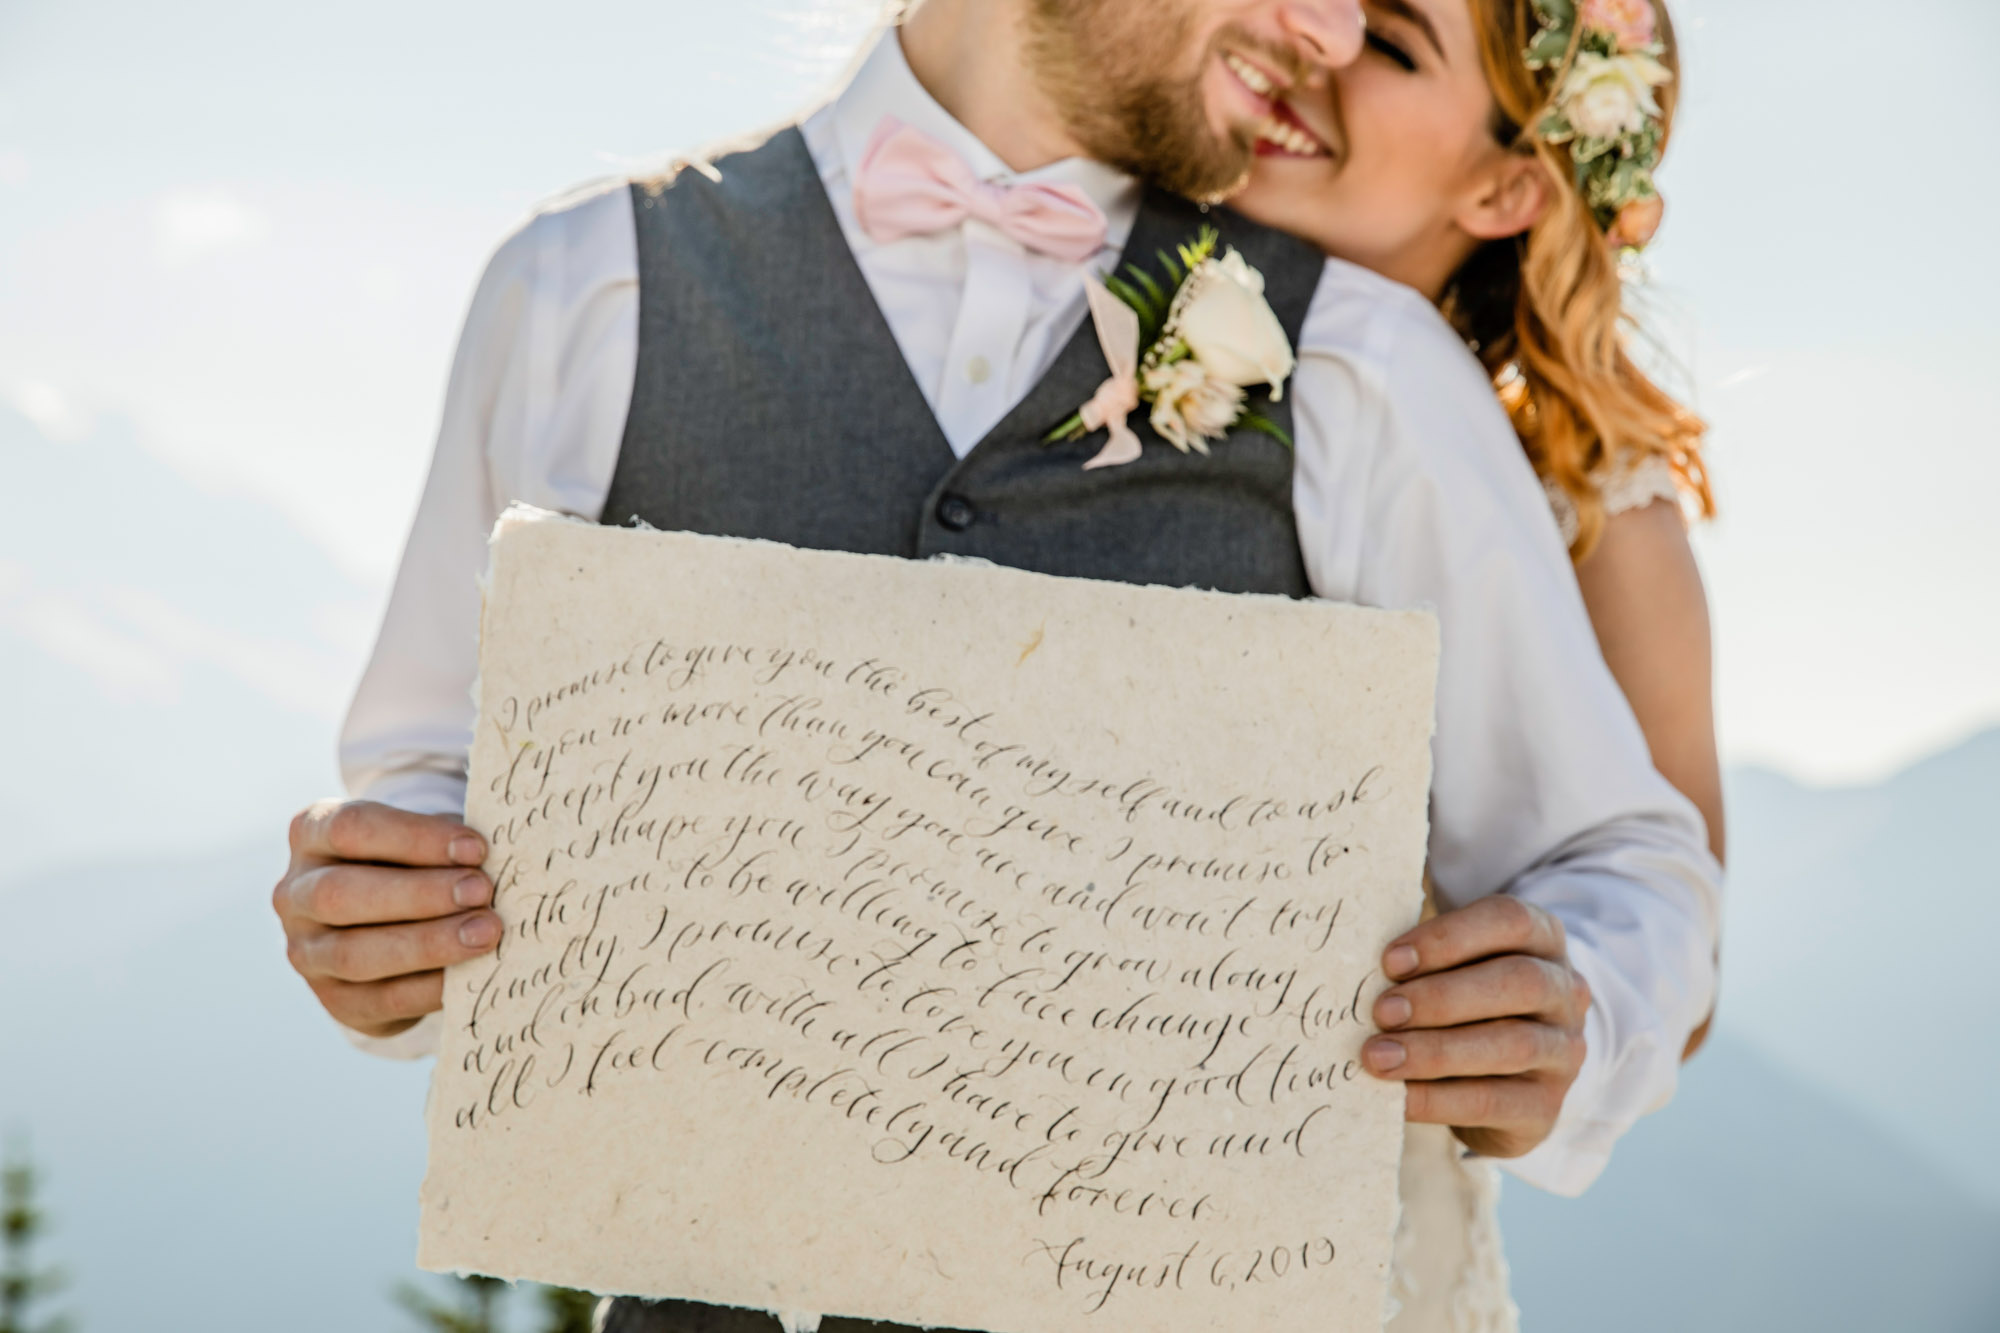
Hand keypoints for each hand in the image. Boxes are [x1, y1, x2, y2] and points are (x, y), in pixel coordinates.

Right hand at [273, 800, 500, 1038]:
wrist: (387, 924)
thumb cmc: (414, 864)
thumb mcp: (420, 840)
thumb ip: (447, 844)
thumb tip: (498, 858)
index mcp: (312, 834)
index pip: (351, 828)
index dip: (415, 838)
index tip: (476, 847)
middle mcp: (295, 893)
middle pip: (342, 893)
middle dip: (419, 894)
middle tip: (482, 891)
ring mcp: (306, 951)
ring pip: (353, 953)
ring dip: (427, 944)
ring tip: (485, 932)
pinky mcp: (334, 999)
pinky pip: (378, 999)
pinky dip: (428, 988)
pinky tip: (469, 975)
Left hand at [1362, 896, 1590, 1157]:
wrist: (1507, 1076)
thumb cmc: (1466, 1002)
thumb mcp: (1455, 969)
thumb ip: (1422, 963)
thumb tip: (1358, 972)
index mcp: (1542, 940)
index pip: (1510, 921)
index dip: (1449, 937)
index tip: (1390, 960)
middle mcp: (1564, 991)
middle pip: (1518, 982)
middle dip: (1442, 996)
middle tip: (1382, 1011)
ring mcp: (1563, 1051)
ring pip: (1512, 1045)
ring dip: (1436, 1050)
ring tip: (1379, 1056)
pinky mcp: (1546, 1106)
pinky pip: (1495, 1102)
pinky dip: (1439, 1099)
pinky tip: (1398, 1097)